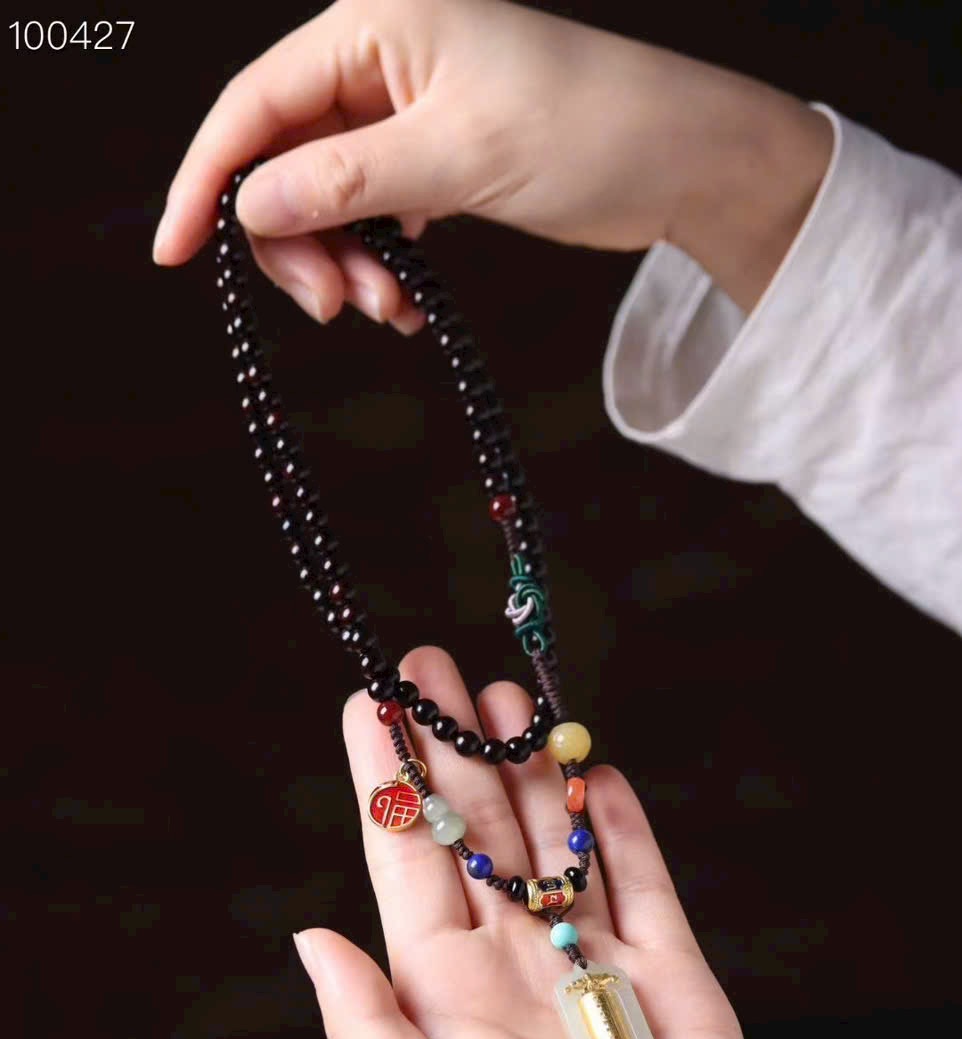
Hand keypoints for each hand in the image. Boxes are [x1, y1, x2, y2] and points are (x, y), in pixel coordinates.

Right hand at [153, 0, 831, 318]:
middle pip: (283, 157)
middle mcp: (379, 53)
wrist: (681, 158)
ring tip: (390, 311)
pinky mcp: (430, 151)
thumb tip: (251, 205)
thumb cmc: (589, 131)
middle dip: (297, 243)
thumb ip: (348, 180)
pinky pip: (370, 211)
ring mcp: (404, 105)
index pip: (256, 102)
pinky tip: (407, 300)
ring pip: (325, 195)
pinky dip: (376, 261)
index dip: (208, 178)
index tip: (175, 252)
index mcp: (374, 19)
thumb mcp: (460, 156)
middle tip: (338, 310)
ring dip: (342, 263)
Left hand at [293, 645, 781, 1038]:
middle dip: (453, 743)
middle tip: (435, 664)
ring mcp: (590, 955)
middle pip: (478, 825)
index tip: (369, 702)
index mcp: (443, 985)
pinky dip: (615, 819)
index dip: (387, 776)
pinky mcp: (665, 967)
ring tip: (503, 694)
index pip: (406, 854)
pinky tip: (591, 767)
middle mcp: (511, 956)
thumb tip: (307, 934)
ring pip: (553, 834)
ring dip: (528, 763)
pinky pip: (639, 874)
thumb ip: (366, 1019)